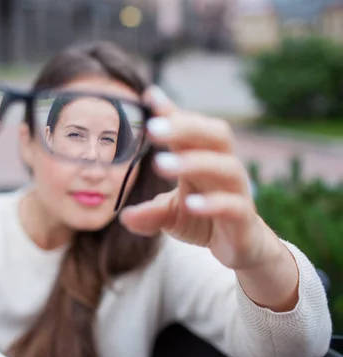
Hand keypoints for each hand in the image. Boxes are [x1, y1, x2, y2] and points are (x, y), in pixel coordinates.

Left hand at [120, 87, 285, 270]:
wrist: (240, 248)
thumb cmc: (204, 219)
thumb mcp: (170, 214)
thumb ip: (149, 212)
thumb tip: (124, 216)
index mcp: (203, 158)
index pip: (190, 129)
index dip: (172, 111)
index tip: (148, 96)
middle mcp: (223, 168)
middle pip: (215, 135)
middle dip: (185, 128)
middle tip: (152, 129)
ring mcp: (237, 191)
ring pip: (225, 166)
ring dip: (194, 162)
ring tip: (160, 165)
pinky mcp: (244, 218)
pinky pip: (233, 205)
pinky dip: (212, 202)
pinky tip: (190, 203)